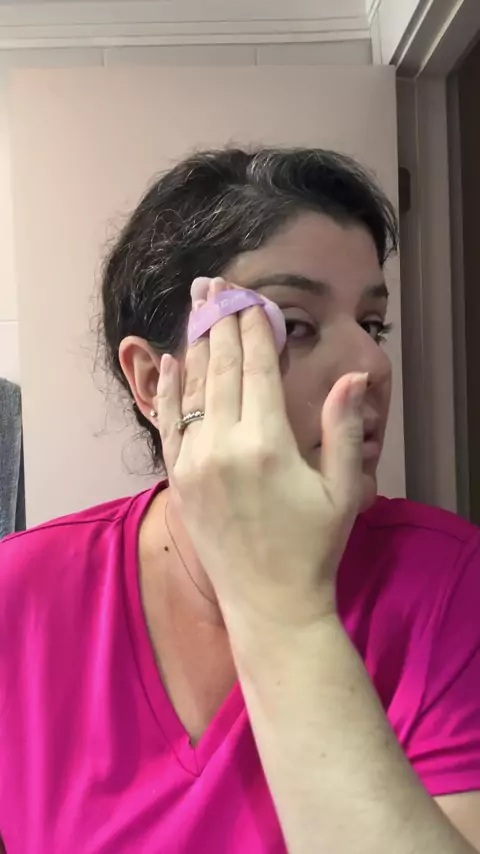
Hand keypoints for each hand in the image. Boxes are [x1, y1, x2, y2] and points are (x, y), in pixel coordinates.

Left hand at [156, 277, 367, 627]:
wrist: (270, 603)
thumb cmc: (314, 547)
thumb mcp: (341, 489)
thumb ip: (342, 429)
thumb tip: (353, 376)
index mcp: (269, 444)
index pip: (257, 368)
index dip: (252, 328)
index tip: (248, 296)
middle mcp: (225, 446)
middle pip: (221, 368)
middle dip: (219, 320)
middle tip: (214, 283)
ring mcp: (195, 463)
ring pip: (193, 388)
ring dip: (194, 343)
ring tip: (194, 305)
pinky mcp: (178, 480)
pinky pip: (169, 423)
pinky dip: (169, 389)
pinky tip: (171, 361)